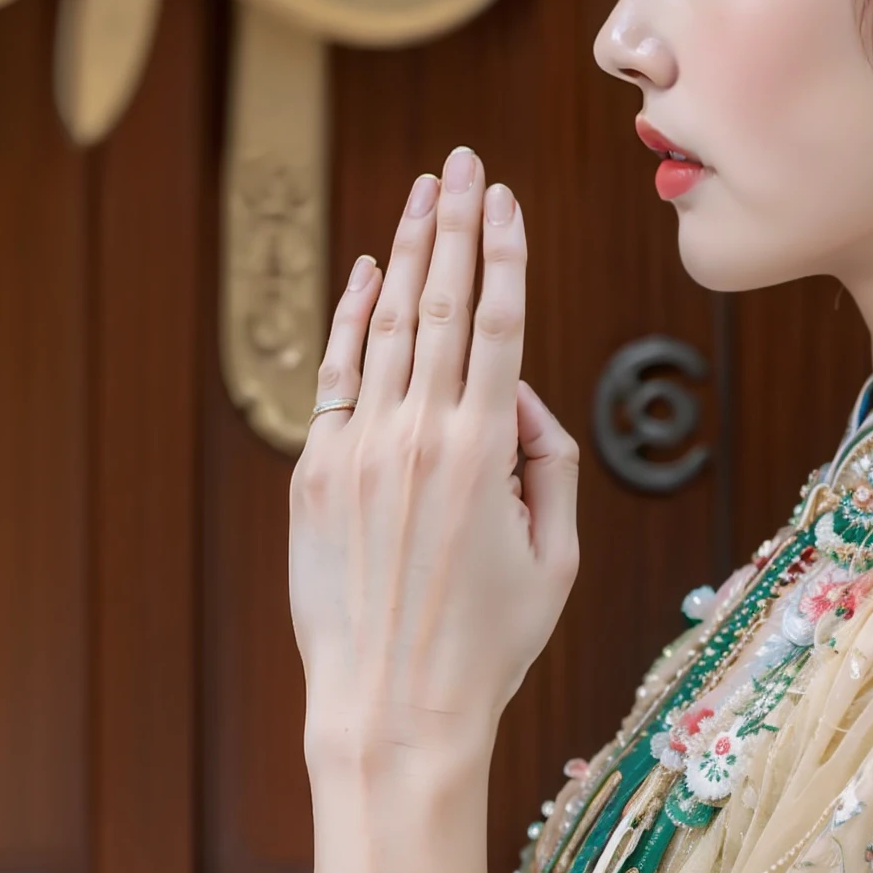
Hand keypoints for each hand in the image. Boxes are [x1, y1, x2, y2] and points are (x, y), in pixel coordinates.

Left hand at [289, 147, 579, 779]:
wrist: (392, 709)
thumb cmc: (488, 642)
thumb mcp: (557, 557)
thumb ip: (549, 461)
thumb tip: (517, 393)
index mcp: (486, 451)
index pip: (500, 321)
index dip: (504, 250)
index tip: (504, 197)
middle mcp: (419, 434)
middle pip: (442, 301)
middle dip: (454, 224)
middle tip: (462, 162)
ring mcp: (359, 450)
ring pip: (387, 326)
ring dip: (406, 252)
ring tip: (423, 194)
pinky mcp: (315, 473)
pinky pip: (337, 375)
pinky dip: (352, 318)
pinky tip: (368, 271)